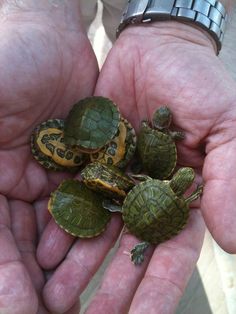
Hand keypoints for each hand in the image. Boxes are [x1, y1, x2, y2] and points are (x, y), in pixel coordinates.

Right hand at [0, 1, 97, 312]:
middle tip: (56, 312)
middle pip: (26, 246)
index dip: (7, 280)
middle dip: (38, 282)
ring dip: (68, 263)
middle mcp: (16, 185)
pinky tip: (96, 249)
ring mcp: (51, 175)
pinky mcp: (83, 162)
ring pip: (60, 229)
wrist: (45, 35)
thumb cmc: (5, 64)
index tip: (23, 312)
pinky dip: (91, 226)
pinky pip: (89, 201)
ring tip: (77, 296)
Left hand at [82, 22, 235, 312]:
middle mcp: (147, 193)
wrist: (157, 48)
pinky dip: (62, 225)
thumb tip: (234, 240)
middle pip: (128, 250)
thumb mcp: (226, 125)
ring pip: (96, 230)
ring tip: (58, 297)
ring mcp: (116, 179)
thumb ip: (231, 179)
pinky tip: (46, 251)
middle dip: (112, 288)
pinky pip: (75, 197)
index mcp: (182, 193)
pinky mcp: (90, 161)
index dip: (157, 287)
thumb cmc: (198, 82)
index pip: (172, 250)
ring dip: (79, 265)